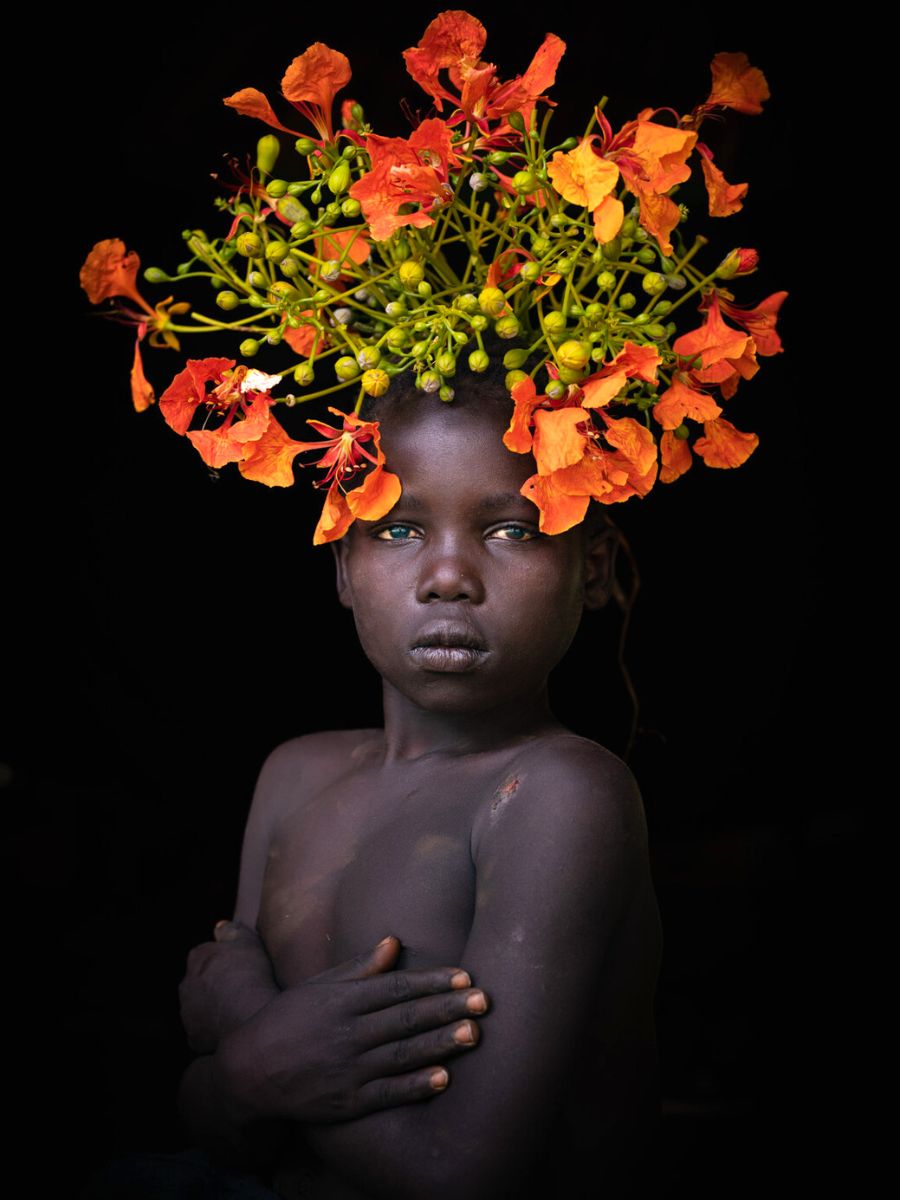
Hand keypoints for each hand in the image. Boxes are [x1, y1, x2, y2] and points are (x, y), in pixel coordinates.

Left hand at [179, 919, 278, 1053]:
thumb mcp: (247, 941)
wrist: (250, 1018)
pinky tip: (233, 1028)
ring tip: (238, 1010)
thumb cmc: (250, 975)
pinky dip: (215, 1030)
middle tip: (240, 988)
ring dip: (214, 1007)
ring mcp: (188, 1013)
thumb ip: (231, 930)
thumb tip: (220, 927)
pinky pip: (204, 1031)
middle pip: (200, 982)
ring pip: (200, 1007)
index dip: (225, 960)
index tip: (241, 966)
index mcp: (198, 958)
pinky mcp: (194, 1038)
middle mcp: (186, 985)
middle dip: (215, 984)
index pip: (207, 954)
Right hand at [216, 935, 488, 1124]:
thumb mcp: (319, 986)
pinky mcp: (347, 1102)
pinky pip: (387, 1093)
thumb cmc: (289, 1018)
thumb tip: (393, 942)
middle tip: (484, 1001)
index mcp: (342, 1000)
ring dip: (440, 1044)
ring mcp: (348, 1069)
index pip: (396, 987)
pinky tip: (444, 1078)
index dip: (432, 982)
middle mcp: (347, 1032)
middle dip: (446, 1008)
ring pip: (402, 1054)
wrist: (249, 1071)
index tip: (465, 976)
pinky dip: (415, 1086)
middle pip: (405, 1018)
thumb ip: (358, 967)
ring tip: (474, 1034)